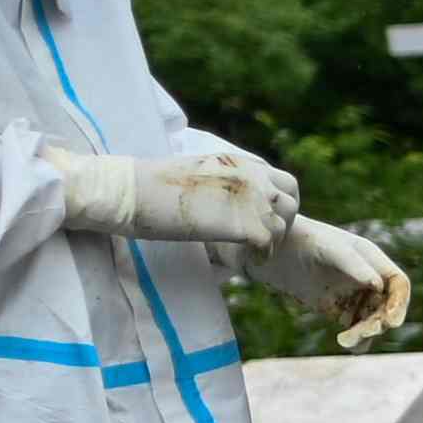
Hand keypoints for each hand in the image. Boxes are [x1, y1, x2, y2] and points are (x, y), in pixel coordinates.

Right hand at [40, 145, 298, 249]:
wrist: (130, 191)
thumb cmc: (150, 185)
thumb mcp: (198, 175)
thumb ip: (222, 185)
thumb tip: (222, 202)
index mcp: (241, 162)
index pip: (284, 182)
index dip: (279, 205)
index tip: (264, 221)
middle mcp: (253, 176)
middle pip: (291, 203)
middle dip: (282, 224)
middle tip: (262, 242)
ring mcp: (253, 198)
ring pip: (283, 225)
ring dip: (269, 242)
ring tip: (248, 253)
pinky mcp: (245, 223)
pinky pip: (268, 244)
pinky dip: (257, 256)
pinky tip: (240, 261)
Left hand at [264, 214, 413, 340]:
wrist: (270, 249)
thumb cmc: (303, 240)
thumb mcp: (331, 249)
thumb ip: (355, 265)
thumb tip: (380, 286)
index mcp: (372, 259)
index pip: (398, 284)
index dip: (399, 303)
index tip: (389, 321)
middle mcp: (366, 277)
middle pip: (387, 307)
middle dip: (379, 322)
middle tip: (362, 333)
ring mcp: (352, 294)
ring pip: (371, 320)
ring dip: (364, 333)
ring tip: (344, 340)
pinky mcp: (335, 308)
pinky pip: (354, 328)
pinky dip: (356, 339)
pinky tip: (347, 344)